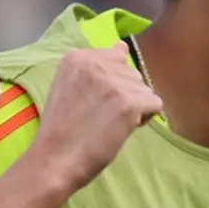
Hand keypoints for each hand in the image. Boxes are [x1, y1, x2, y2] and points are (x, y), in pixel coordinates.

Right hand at [29, 43, 161, 189]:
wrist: (53, 161)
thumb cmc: (59, 131)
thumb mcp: (68, 87)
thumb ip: (95, 68)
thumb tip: (122, 46)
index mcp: (76, 57)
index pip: (115, 56)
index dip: (111, 82)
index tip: (94, 101)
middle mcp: (96, 63)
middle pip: (131, 73)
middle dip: (124, 93)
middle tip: (99, 116)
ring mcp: (114, 82)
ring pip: (144, 89)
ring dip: (134, 107)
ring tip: (108, 124)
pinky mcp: (130, 102)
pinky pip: (155, 104)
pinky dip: (144, 119)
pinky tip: (122, 129)